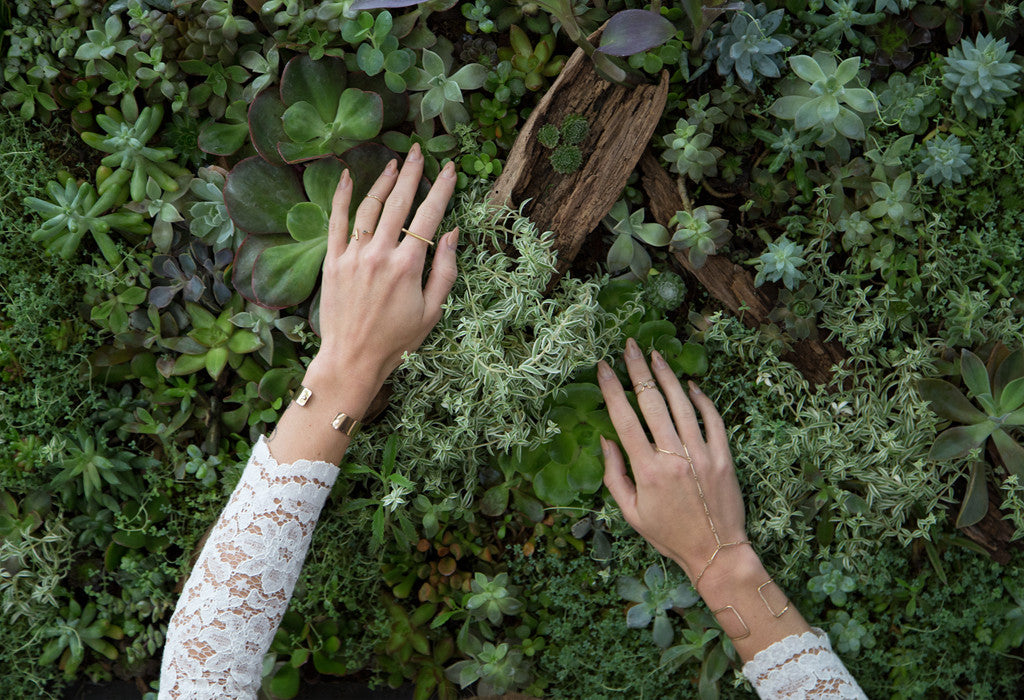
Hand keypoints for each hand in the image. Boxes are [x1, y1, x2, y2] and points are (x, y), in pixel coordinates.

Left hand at [307, 144, 459, 396]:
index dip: (441, 190)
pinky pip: (336, 222)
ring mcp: (353, 256)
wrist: (352, 359)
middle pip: (399, 203)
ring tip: (395, 163)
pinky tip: (347, 177)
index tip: (450, 170)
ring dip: (384, 182)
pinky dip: (342, 197)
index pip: (429, 217)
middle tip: (420, 152)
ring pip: (369, 207)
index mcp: (407, 267)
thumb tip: (451, 233)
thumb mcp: (432, 311)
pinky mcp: (332, 262)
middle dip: (412, 174)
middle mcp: (379, 255)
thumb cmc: (397, 341)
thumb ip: (444, 271)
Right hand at [597, 338, 750, 589]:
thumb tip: (606, 439)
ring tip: (655, 354)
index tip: (603, 366)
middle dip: (638, 369)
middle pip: (652, 401)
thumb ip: (614, 475)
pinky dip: (700, 398)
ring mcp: (702, 453)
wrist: (716, 552)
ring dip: (667, 375)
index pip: (624, 418)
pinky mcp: (724, 456)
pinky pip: (712, 418)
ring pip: (681, 403)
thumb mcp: (630, 513)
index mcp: (647, 470)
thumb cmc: (668, 535)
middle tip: (629, 346)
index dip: (612, 389)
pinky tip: (689, 384)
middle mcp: (674, 456)